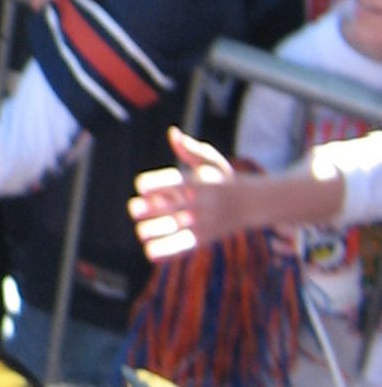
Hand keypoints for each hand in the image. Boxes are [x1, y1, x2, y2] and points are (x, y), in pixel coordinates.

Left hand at [129, 126, 239, 261]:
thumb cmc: (221, 180)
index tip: (140, 185)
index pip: (178, 183)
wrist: (251, 205)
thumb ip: (190, 149)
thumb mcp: (211, 161)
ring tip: (141, 232)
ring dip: (157, 232)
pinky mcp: (204, 239)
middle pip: (174, 208)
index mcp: (201, 183)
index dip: (158, 184)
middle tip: (134, 209)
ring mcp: (204, 223)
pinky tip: (150, 253)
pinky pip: (186, 247)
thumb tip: (173, 133)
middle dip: (151, 209)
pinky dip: (168, 251)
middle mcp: (203, 204)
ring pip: (178, 230)